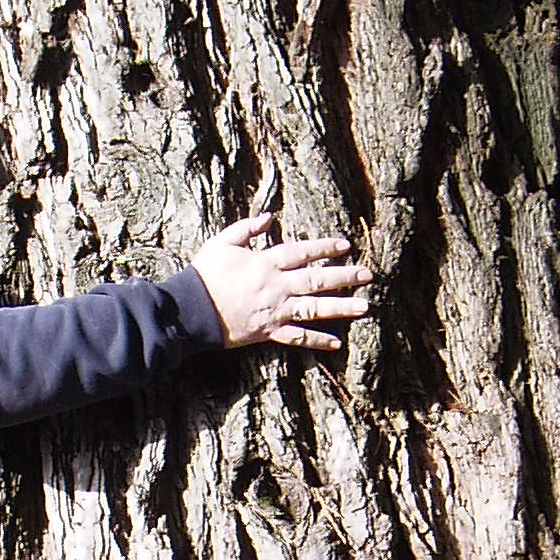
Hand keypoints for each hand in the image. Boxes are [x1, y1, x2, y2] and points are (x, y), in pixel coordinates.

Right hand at [190, 214, 373, 351]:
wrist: (191, 310)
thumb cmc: (204, 275)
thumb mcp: (223, 242)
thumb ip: (247, 228)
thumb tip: (269, 216)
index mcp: (265, 262)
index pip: (302, 252)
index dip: (325, 248)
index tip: (345, 245)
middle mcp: (276, 286)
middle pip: (316, 280)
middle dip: (344, 276)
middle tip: (368, 275)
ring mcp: (275, 311)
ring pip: (314, 309)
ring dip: (341, 308)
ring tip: (364, 307)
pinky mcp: (268, 331)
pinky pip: (297, 337)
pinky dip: (317, 341)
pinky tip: (337, 342)